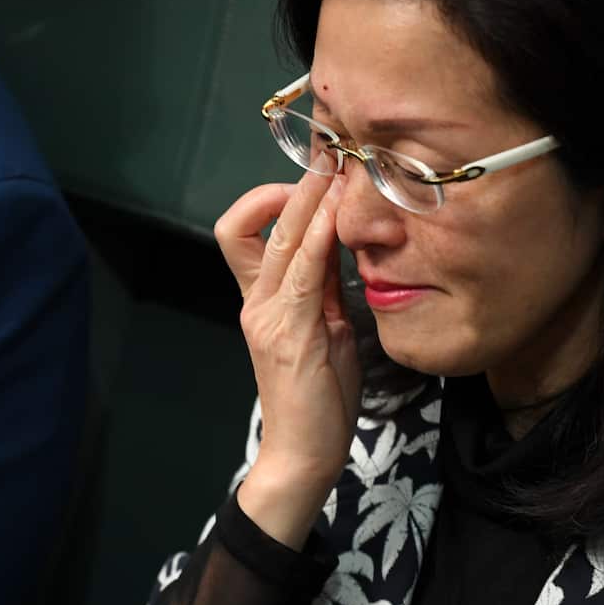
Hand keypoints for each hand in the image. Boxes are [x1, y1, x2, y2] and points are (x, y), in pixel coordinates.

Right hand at [213, 170, 360, 547]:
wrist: (302, 455)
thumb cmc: (320, 398)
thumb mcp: (329, 331)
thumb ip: (329, 291)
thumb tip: (347, 250)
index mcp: (265, 300)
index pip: (256, 231)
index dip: (281, 197)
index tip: (321, 175)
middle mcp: (258, 301)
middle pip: (262, 224)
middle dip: (299, 184)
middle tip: (329, 149)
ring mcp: (268, 315)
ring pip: (280, 240)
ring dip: (310, 199)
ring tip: (336, 167)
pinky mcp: (288, 333)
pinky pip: (302, 274)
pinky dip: (318, 238)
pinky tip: (337, 215)